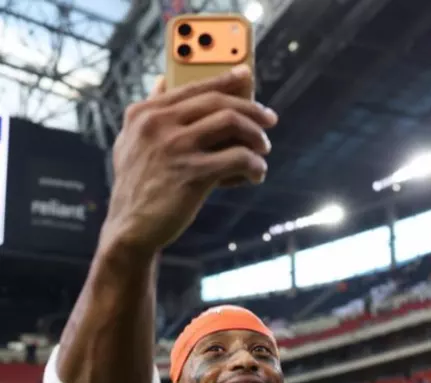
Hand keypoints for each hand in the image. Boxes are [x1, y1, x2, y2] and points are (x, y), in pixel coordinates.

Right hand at [102, 67, 277, 256]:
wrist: (130, 228)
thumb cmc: (139, 186)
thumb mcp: (131, 141)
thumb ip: (149, 112)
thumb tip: (162, 81)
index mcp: (144, 112)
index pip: (192, 85)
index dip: (224, 80)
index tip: (247, 76)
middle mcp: (157, 124)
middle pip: (218, 101)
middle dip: (251, 109)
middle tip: (270, 120)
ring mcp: (175, 147)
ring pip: (231, 122)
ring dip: (256, 136)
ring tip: (263, 151)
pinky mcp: (193, 173)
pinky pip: (238, 158)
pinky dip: (255, 165)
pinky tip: (256, 175)